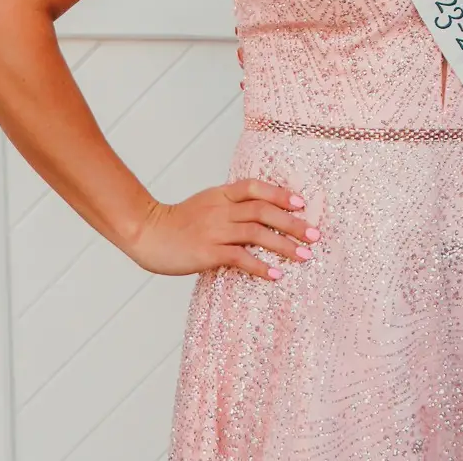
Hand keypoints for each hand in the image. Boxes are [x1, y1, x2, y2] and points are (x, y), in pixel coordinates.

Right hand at [124, 178, 318, 279]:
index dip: (281, 193)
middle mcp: (220, 209)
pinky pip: (240, 257)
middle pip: (263, 210)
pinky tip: (275, 275)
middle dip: (292, 222)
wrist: (146, 233)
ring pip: (256, 233)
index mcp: (220, 194)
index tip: (302, 204)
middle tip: (315, 235)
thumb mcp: (205, 204)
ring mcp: (214, 230)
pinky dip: (260, 266)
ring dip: (284, 245)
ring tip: (304, 256)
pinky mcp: (208, 252)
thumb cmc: (177, 223)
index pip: (255, 187)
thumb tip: (260, 213)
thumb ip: (229, 205)